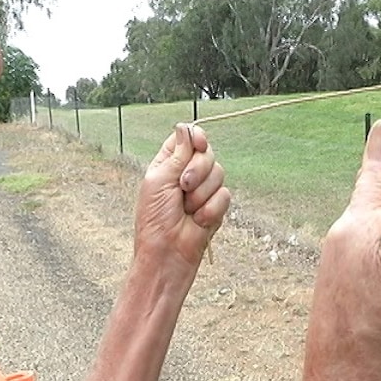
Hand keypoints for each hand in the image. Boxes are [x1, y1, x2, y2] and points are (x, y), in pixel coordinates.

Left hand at [134, 123, 230, 272]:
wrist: (168, 252)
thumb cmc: (155, 219)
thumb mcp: (159, 180)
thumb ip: (176, 154)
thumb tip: (185, 128)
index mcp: (169, 164)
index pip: (188, 138)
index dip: (196, 138)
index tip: (198, 143)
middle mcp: (187, 174)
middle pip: (207, 153)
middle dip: (197, 170)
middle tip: (183, 187)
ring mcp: (203, 190)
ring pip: (219, 173)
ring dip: (201, 193)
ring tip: (188, 209)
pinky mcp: (216, 206)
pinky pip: (224, 195)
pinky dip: (210, 208)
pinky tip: (198, 220)